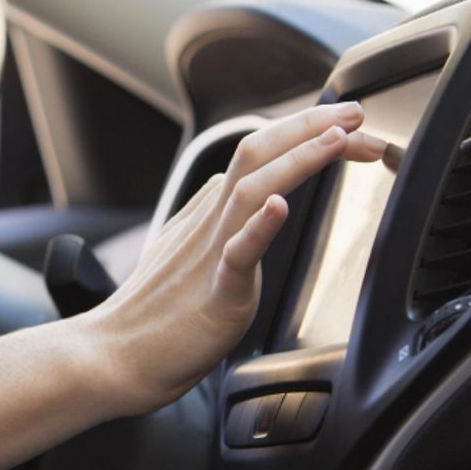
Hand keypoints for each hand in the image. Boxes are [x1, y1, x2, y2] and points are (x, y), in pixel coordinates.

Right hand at [80, 103, 386, 414]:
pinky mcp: (216, 292)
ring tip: (337, 139)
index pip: (258, 156)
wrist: (116, 357)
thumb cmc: (154, 319)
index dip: (304, 135)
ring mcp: (209, 252)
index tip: (346, 131)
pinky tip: (280, 206)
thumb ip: (217, 223)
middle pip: (256, 153)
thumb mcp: (188, 253)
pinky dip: (261, 226)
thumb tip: (251, 199)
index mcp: (207, 213)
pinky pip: (238, 252)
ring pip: (251, 188)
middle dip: (309, 125)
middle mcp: (209, 222)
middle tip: (355, 112)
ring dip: (297, 159)